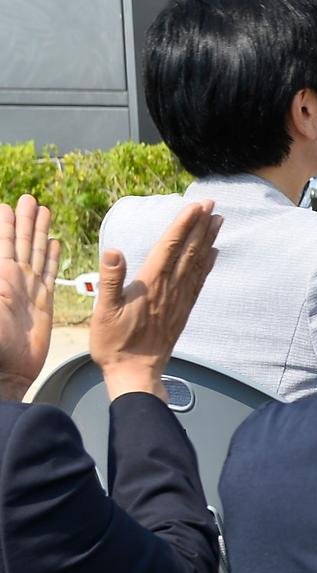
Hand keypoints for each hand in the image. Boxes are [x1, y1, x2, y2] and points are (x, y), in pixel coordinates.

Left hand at [0, 196, 61, 401]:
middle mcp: (12, 281)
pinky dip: (53, 257)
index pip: (1, 244)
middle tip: (28, 199)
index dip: (4, 224)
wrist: (6, 373)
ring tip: (43, 211)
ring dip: (38, 232)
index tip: (7, 204)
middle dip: (23, 220)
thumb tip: (1, 264)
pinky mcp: (43, 302)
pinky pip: (50, 273)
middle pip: (19, 243)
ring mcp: (28, 291)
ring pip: (35, 253)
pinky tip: (55, 244)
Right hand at [90, 201, 220, 400]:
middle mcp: (170, 287)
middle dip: (200, 225)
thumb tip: (113, 251)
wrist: (136, 372)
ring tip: (218, 220)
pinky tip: (214, 253)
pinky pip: (199, 281)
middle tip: (212, 203)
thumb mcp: (104, 312)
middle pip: (189, 250)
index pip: (170, 246)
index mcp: (151, 283)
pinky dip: (208, 264)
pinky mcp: (184, 309)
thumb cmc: (115, 343)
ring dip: (208, 239)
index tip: (195, 205)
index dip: (183, 224)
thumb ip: (110, 281)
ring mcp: (180, 298)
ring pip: (197, 262)